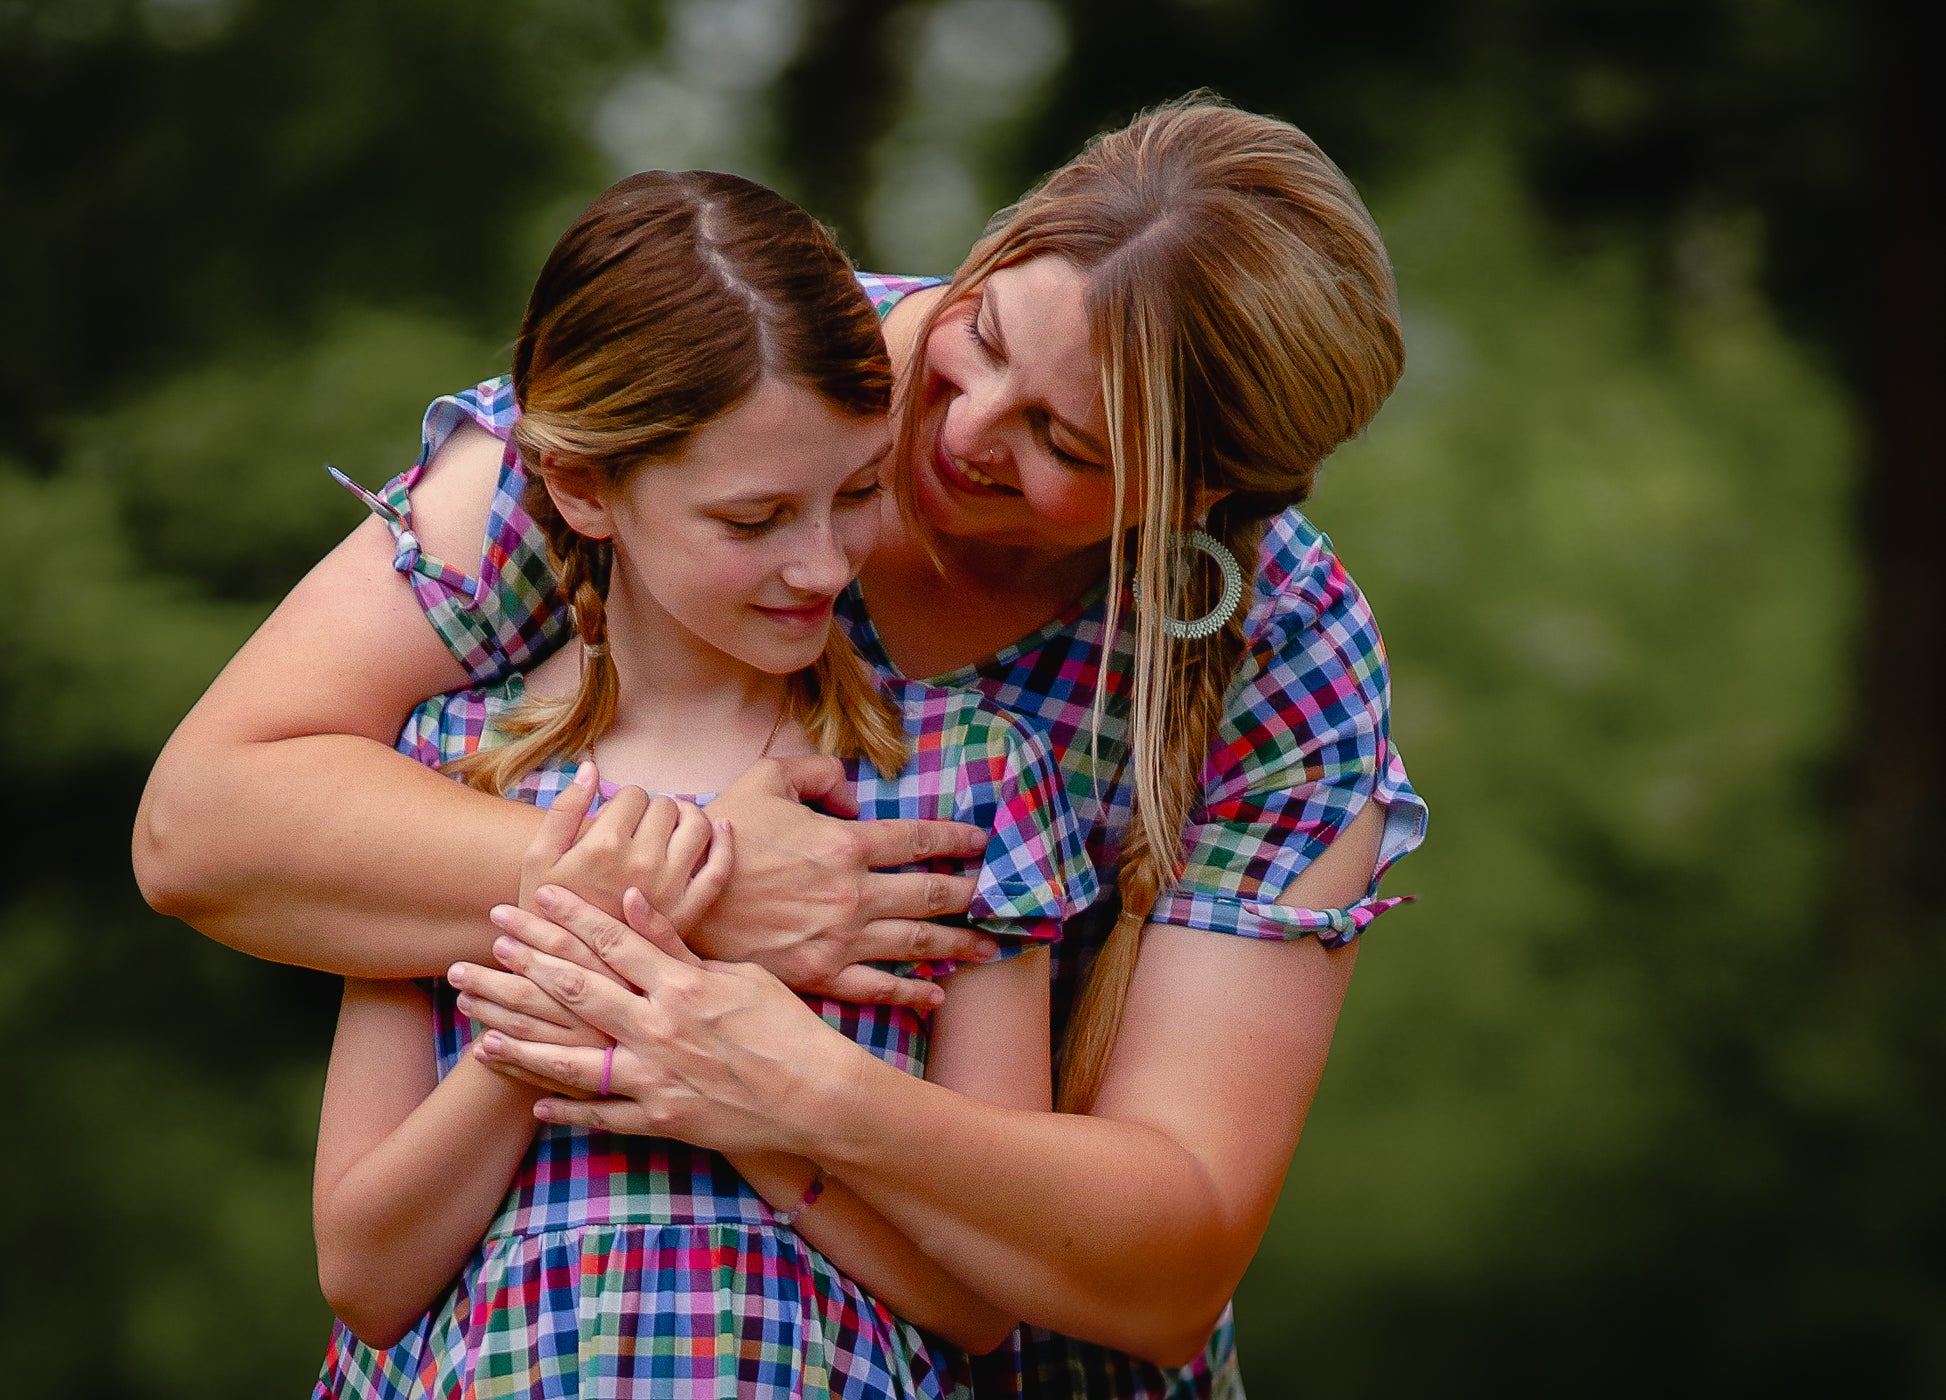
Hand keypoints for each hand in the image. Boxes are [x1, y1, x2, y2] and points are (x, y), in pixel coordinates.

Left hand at [473, 886, 861, 1153]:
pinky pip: (604, 1115)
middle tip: (487, 945)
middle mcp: (658, 1029)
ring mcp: (656, 1078)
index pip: (613, 941)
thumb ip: (680, 943)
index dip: (570, 917)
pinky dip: (568, 1111)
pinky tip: (535, 1105)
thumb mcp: (738, 974)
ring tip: (480, 1031)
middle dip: (529, 965)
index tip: (534, 897)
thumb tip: (637, 901)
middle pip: (579, 991)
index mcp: (681, 986)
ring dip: (523, 1045)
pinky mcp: (661, 1118)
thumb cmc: (786, 1026)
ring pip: (574, 1061)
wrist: (815, 1095)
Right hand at [517, 761, 730, 934]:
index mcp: (603, 845)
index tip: (616, 817)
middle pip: (666, 806)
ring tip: (671, 826)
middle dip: (653, 808)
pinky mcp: (689, 910)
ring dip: (687, 816)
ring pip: (697, 825)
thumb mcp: (538, 858)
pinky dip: (725, 841)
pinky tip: (721, 827)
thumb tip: (591, 767)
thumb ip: (564, 809)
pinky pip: (720, 866)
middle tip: (640, 825)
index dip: (623, 800)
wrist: (569, 969)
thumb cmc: (547, 910)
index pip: (632, 794)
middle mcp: (642, 862)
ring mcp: (670, 887)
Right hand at [693, 755, 997, 1007]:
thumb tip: (854, 793)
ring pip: (914, 943)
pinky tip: (935, 994)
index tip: (980, 842)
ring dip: (956, 945)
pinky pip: (877, 987)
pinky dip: (911, 992)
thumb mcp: (766, 779)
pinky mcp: (820, 975)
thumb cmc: (721, 838)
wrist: (676, 904)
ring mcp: (840, 939)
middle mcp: (853, 893)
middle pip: (930, 894)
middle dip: (967, 894)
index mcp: (845, 843)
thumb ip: (817, 772)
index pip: (918, 839)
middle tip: (993, 897)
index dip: (955, 839)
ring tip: (986, 950)